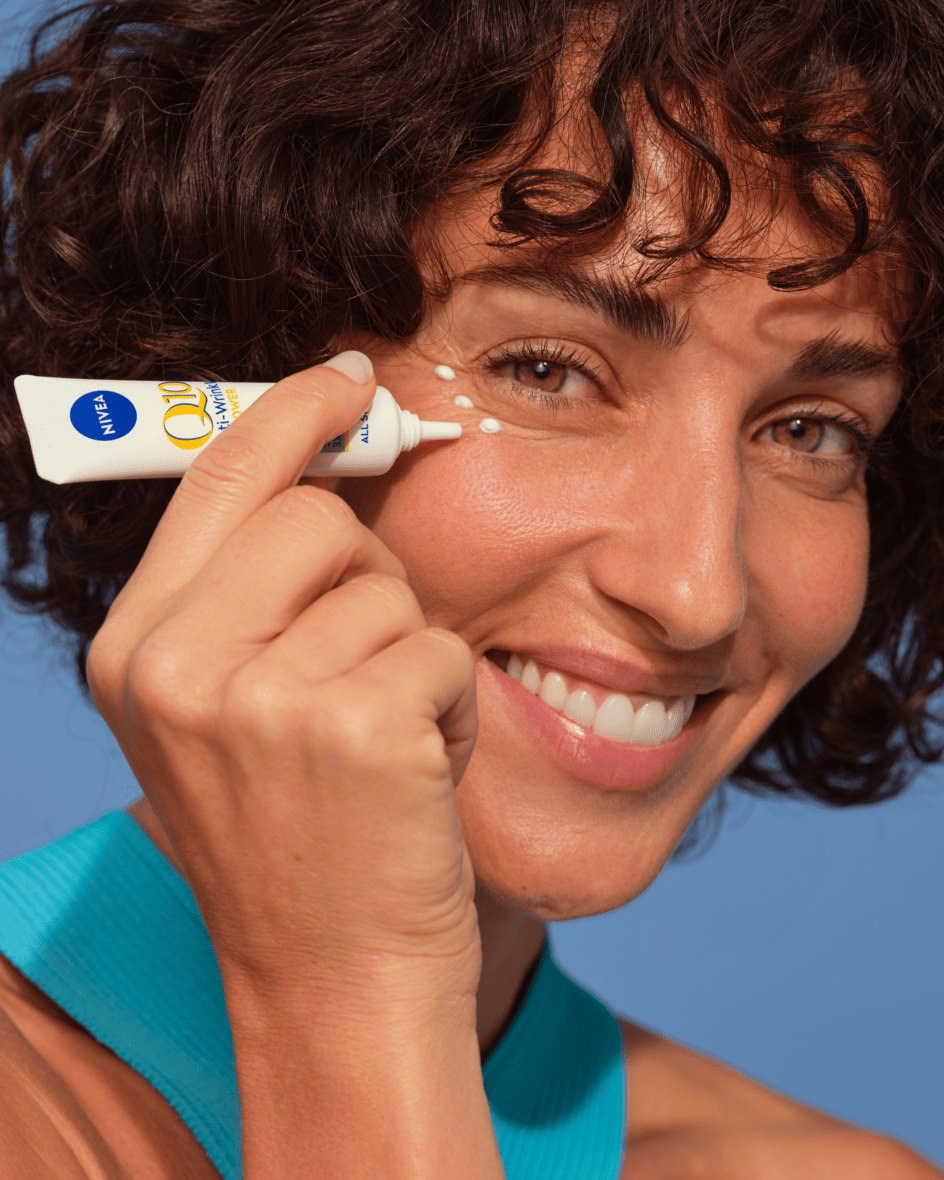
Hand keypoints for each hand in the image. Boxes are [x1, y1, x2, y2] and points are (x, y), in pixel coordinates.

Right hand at [86, 353, 481, 1009]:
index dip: (290, 414)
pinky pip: (441, 649)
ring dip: (404, 656)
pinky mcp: (357, 728)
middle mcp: (177, 666)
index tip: (346, 379)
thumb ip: (246, 593)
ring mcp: (262, 699)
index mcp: (134, 650)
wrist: (332, 983)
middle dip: (367, 576)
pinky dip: (448, 706)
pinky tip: (412, 774)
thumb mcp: (224, 714)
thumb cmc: (296, 840)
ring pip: (388, 587)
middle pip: (317, 518)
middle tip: (362, 662)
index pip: (216, 478)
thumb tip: (323, 462)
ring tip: (376, 744)